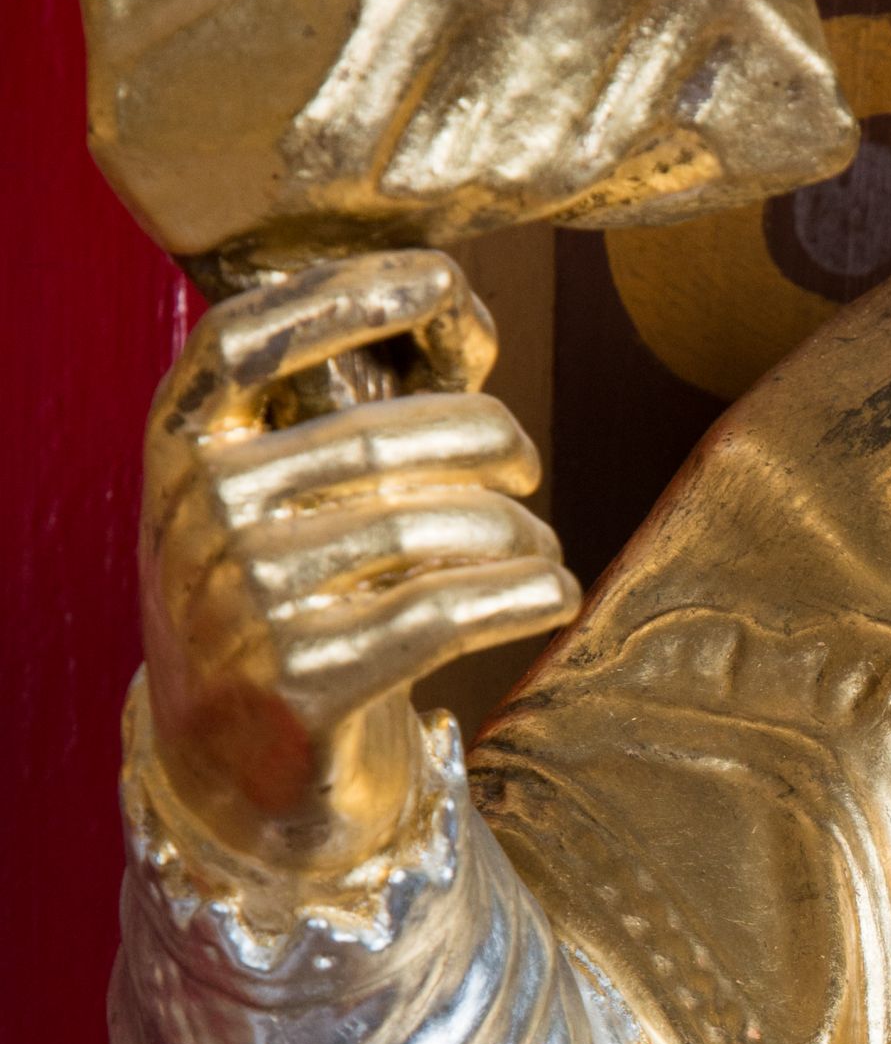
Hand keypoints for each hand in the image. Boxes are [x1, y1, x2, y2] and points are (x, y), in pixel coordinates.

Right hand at [139, 251, 579, 872]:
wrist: (233, 767)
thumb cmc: (291, 598)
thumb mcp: (292, 495)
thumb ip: (359, 402)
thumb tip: (464, 313)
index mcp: (180, 446)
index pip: (245, 338)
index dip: (348, 293)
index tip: (444, 277)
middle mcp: (197, 517)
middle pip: (376, 437)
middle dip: (486, 436)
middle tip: (527, 461)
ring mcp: (241, 605)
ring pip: (426, 528)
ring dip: (517, 531)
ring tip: (539, 547)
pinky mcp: (302, 687)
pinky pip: (445, 613)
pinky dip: (526, 593)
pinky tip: (556, 591)